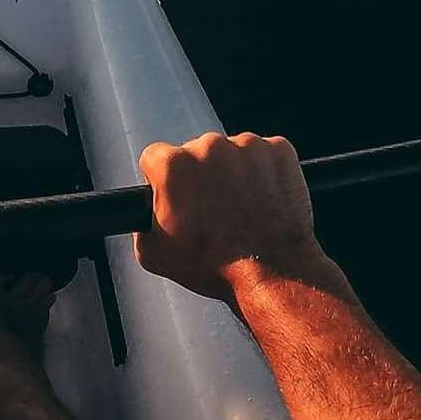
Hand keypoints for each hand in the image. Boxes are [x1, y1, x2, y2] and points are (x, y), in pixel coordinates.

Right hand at [134, 132, 341, 303]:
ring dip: (233, 172)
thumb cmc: (213, 265)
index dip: (161, 179)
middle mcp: (210, 146)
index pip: (155, 157)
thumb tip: (144, 211)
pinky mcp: (280, 150)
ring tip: (242, 208)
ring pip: (232, 151)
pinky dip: (264, 171)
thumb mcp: (152, 253)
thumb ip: (140, 221)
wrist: (270, 273)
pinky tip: (263, 199)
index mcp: (174, 164)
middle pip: (196, 151)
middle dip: (200, 174)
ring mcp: (249, 145)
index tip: (176, 196)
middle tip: (213, 208)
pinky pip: (265, 154)